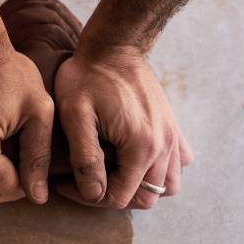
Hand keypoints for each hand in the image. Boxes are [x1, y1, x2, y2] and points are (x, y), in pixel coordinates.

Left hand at [54, 48, 193, 208]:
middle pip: (147, 197)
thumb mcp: (75, 116)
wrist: (113, 45)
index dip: (88, 196)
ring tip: (112, 175)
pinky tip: (136, 160)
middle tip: (87, 180)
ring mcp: (172, 136)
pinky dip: (161, 170)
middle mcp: (164, 145)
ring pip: (167, 185)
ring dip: (141, 188)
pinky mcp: (172, 127)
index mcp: (141, 146)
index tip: (65, 183)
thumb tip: (93, 193)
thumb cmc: (87, 77)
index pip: (119, 197)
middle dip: (114, 196)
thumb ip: (85, 158)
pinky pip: (178, 163)